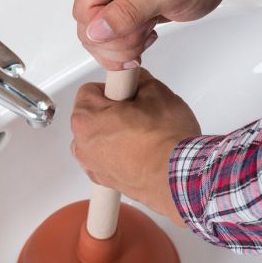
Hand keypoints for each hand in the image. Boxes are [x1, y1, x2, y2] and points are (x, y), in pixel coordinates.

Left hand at [71, 69, 200, 224]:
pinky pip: (105, 160)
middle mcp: (82, 144)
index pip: (90, 90)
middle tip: (138, 114)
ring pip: (98, 139)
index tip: (128, 94)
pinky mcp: (104, 181)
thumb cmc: (166, 141)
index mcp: (87, 118)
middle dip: (112, 112)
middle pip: (92, 116)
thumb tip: (138, 83)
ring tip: (141, 135)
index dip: (114, 89)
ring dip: (114, 135)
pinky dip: (118, 155)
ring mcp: (92, 165)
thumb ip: (139, 82)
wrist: (179, 177)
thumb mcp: (157, 93)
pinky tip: (139, 152)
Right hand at [73, 0, 261, 69]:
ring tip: (150, 30)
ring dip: (124, 46)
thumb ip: (130, 11)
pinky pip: (108, 38)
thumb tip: (96, 30)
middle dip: (118, 43)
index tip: (137, 36)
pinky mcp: (115, 7)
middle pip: (88, 29)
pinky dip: (127, 46)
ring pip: (96, 38)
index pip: (84, 12)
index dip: (107, 35)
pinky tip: (147, 33)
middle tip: (147, 33)